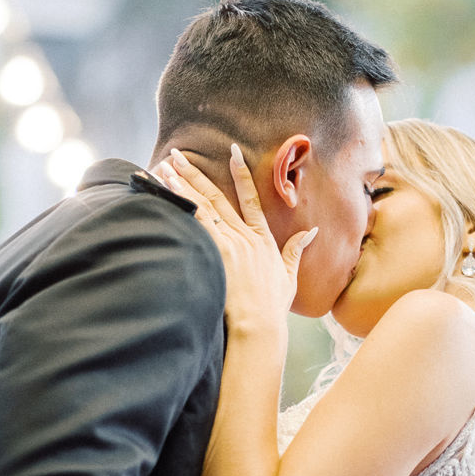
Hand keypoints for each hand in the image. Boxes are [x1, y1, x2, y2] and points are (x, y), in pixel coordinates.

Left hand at [155, 146, 317, 339]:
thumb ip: (296, 250)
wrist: (259, 323)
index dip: (240, 173)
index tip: (231, 152)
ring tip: (163, 168)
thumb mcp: (289, 275)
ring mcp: (228, 244)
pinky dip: (181, 207)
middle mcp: (244, 236)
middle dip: (194, 173)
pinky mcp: (216, 254)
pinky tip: (166, 195)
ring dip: (181, 186)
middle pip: (216, 196)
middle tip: (177, 155)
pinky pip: (195, 225)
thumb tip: (311, 231)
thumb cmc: (272, 305)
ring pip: (201, 207)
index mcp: (262, 238)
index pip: (250, 197)